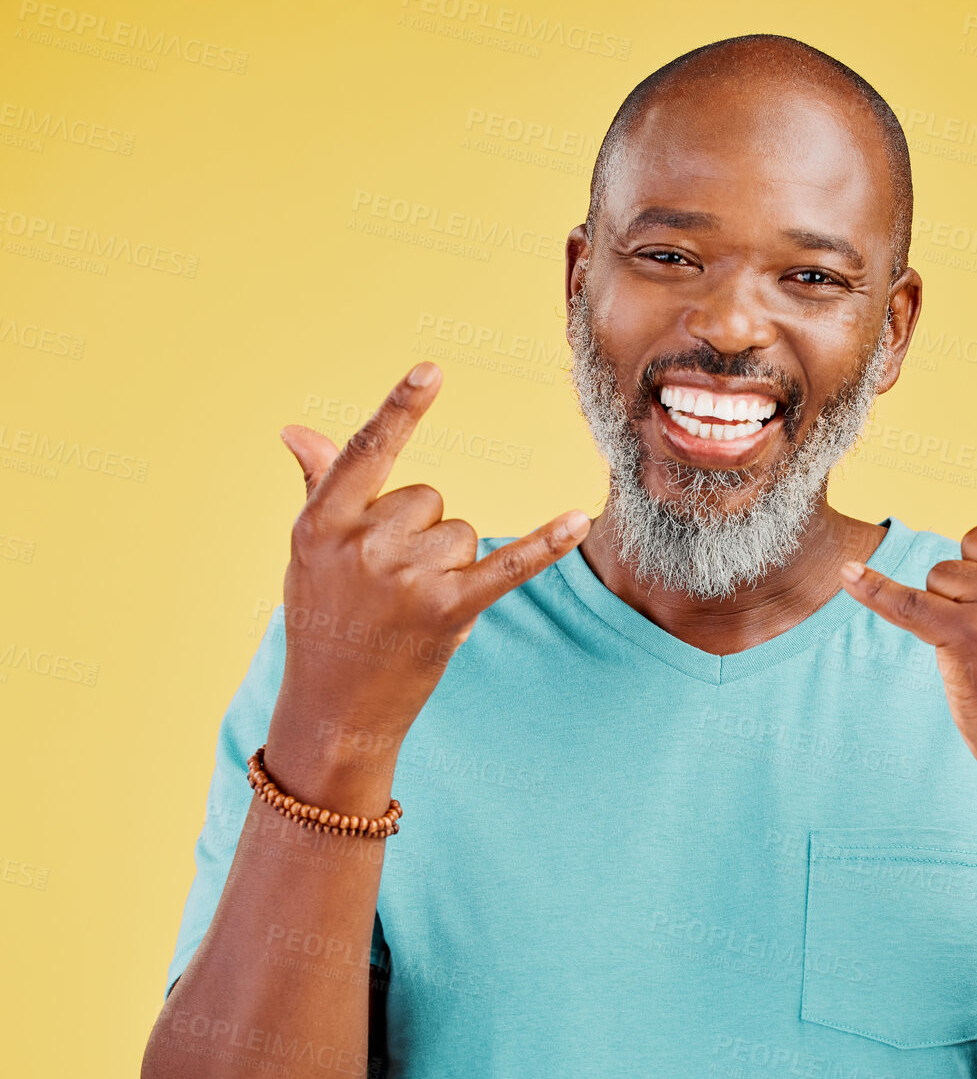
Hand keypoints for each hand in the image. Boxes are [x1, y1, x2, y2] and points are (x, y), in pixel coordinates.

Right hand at [276, 361, 588, 741]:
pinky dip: (544, 545)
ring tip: (410, 603)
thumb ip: (320, 486)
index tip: (432, 371)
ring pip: (461, 531)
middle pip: (428, 498)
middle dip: (420, 533)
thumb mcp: (309, 552)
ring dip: (449, 564)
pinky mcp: (448, 611)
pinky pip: (507, 564)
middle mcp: (363, 544)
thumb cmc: (324, 619)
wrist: (335, 708)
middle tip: (389, 582)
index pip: (368, 452)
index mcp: (323, 522)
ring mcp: (406, 579)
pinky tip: (577, 519)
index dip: (401, 410)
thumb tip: (296, 429)